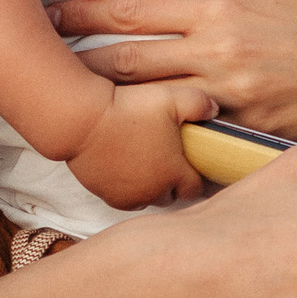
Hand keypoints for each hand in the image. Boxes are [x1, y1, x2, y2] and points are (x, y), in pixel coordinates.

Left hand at [52, 0, 296, 141]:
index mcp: (224, 10)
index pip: (134, 12)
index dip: (84, 13)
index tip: (50, 12)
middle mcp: (219, 60)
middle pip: (125, 63)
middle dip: (73, 61)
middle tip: (31, 58)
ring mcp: (230, 106)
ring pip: (146, 106)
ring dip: (100, 105)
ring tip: (60, 102)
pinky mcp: (248, 142)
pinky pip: (186, 143)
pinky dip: (150, 143)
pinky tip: (121, 146)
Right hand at [65, 81, 215, 210]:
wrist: (82, 120)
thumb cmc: (128, 109)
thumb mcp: (172, 98)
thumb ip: (200, 104)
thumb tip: (214, 111)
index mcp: (173, 174)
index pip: (196, 188)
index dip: (198, 175)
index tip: (195, 163)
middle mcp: (151, 193)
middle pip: (171, 195)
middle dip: (173, 181)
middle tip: (170, 158)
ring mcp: (126, 196)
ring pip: (146, 199)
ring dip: (150, 186)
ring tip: (147, 161)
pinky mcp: (103, 194)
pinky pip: (123, 197)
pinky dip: (128, 186)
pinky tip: (126, 164)